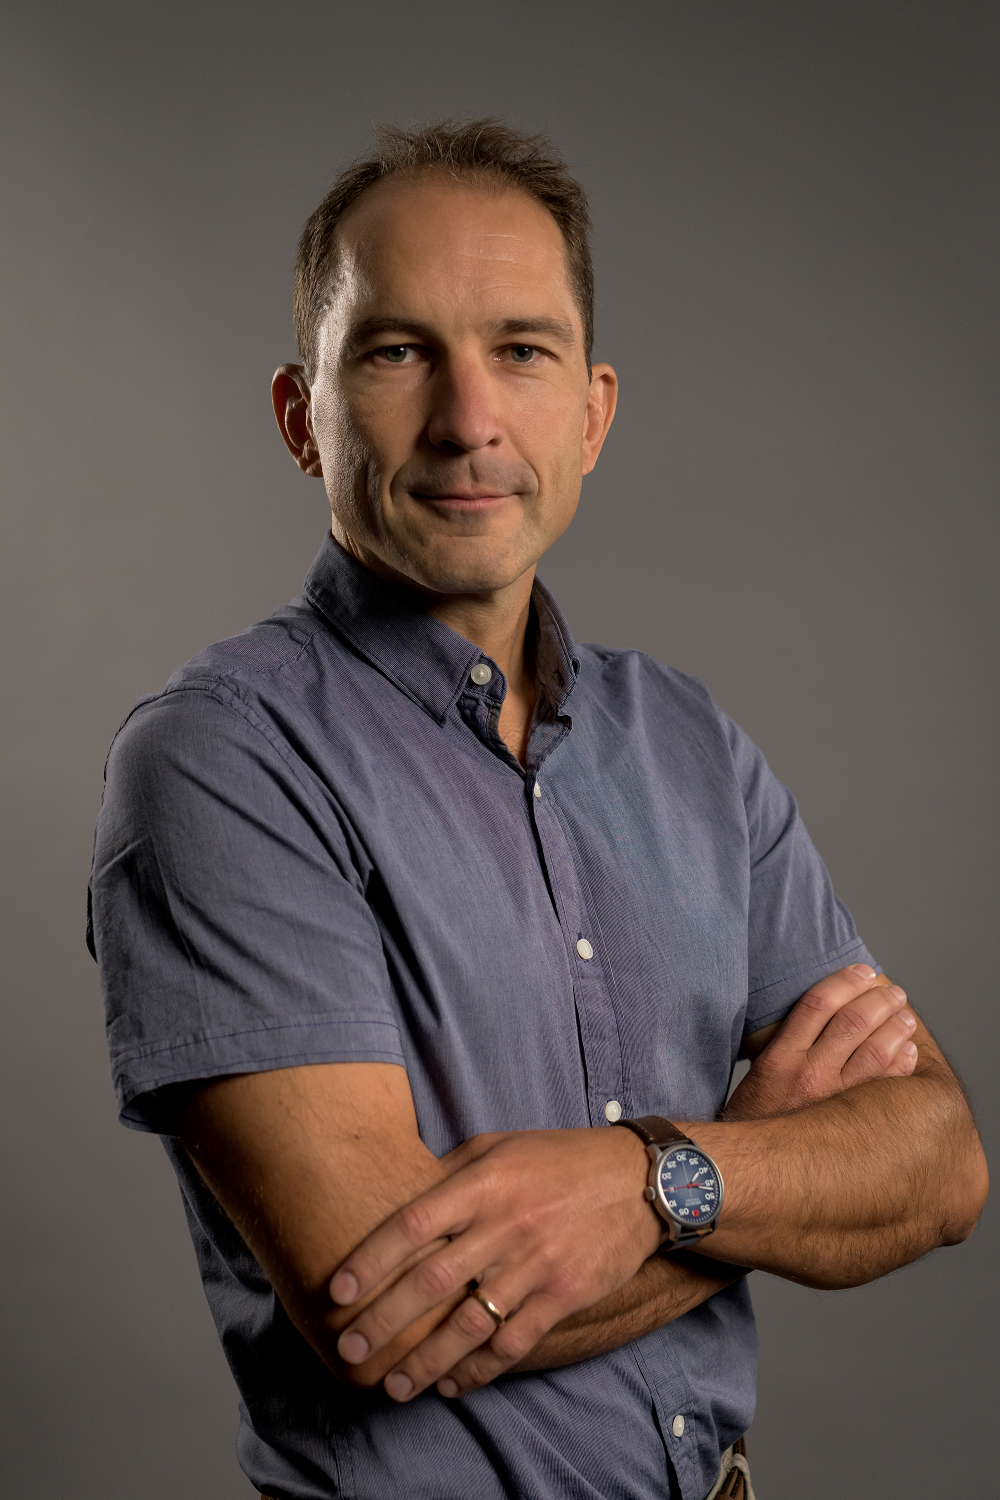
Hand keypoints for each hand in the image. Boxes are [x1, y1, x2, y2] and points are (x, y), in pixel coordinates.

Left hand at [329, 1126, 661, 1402]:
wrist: (639, 1180)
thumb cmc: (559, 1159)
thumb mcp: (500, 1147)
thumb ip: (450, 1173)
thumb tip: (397, 1194)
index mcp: (484, 1183)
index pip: (413, 1224)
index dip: (371, 1260)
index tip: (338, 1290)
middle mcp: (506, 1225)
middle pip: (432, 1283)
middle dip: (383, 1322)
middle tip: (350, 1350)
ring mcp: (536, 1264)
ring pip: (469, 1325)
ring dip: (425, 1361)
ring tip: (392, 1385)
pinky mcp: (564, 1295)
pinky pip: (513, 1343)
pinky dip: (478, 1370)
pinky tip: (451, 1384)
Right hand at [725, 964, 917, 1120]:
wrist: (753, 1171)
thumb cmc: (756, 1117)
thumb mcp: (758, 1072)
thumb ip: (783, 1042)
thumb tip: (818, 1011)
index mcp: (780, 1057)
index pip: (818, 1002)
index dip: (845, 980)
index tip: (862, 972)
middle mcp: (808, 1075)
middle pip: (854, 1020)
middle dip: (880, 999)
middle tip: (893, 992)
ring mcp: (834, 1100)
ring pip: (877, 1050)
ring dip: (897, 1027)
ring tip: (905, 1017)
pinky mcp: (853, 1123)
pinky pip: (888, 1085)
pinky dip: (903, 1062)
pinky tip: (907, 1051)